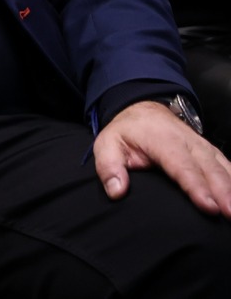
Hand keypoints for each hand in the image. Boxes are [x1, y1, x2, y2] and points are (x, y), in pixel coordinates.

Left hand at [95, 100, 230, 215]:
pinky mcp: (212, 153)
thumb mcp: (107, 144)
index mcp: (163, 140)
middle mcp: (189, 142)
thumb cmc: (126, 133)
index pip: (182, 166)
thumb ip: (109, 167)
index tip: (209, 207)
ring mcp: (204, 147)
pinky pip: (229, 167)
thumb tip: (117, 191)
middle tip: (230, 215)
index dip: (196, 187)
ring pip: (224, 168)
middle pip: (210, 169)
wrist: (142, 110)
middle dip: (223, 193)